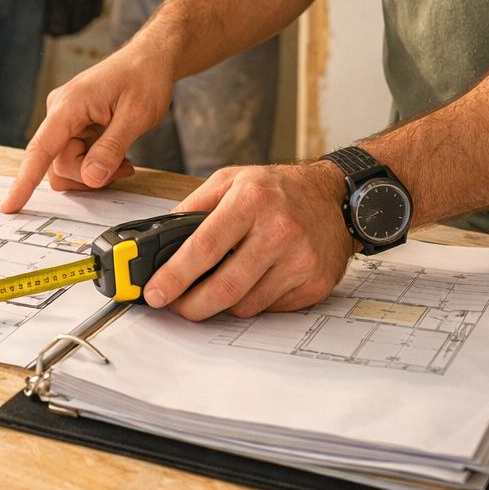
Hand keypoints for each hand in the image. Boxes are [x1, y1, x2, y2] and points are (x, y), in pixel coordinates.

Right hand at [0, 44, 171, 212]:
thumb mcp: (136, 116)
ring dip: (94, 171)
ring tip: (123, 160)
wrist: (149, 60)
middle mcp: (59, 112)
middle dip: (90, 175)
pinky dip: (95, 163)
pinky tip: (116, 154)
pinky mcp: (73, 126)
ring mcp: (65, 120)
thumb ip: (111, 149)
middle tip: (123, 167)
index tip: (10, 206)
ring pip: (67, 165)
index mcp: (69, 106)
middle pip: (59, 165)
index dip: (24, 181)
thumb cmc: (144, 79)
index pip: (40, 149)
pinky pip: (75, 157)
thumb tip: (91, 178)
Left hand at [146, 161, 354, 319]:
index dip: (175, 276)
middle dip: (191, 305)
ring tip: (214, 289)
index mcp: (252, 200)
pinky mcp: (315, 284)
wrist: (334, 197)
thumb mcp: (230, 181)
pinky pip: (270, 308)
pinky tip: (251, 283)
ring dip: (222, 305)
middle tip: (176, 306)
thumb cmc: (278, 189)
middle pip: (225, 286)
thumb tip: (160, 239)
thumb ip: (193, 207)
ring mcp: (300, 260)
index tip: (155, 293)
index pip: (204, 247)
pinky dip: (252, 301)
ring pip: (246, 305)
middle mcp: (279, 230)